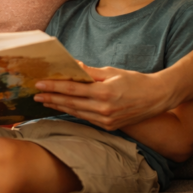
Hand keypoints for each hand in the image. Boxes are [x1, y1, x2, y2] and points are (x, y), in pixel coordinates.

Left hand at [33, 62, 173, 130]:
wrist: (157, 98)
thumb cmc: (136, 81)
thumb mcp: (112, 72)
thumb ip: (90, 72)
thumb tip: (72, 66)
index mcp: (104, 93)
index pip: (72, 90)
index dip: (54, 87)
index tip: (40, 84)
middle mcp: (104, 109)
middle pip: (71, 103)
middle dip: (51, 99)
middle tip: (36, 95)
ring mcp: (106, 120)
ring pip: (76, 113)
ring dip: (59, 107)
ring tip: (45, 102)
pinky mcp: (109, 126)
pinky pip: (86, 118)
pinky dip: (73, 112)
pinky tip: (63, 108)